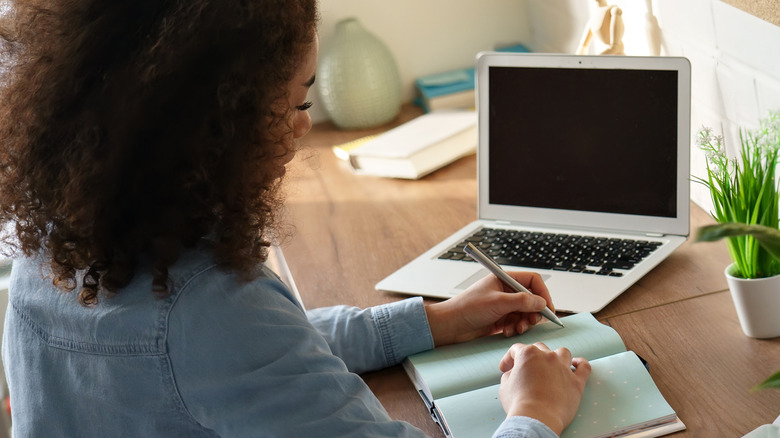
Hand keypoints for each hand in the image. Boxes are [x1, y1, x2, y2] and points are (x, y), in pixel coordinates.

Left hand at [424, 271, 553, 346]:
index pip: (532, 281)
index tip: (548, 308)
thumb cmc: (467, 308)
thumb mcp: (498, 302)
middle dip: (534, 312)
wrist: (450, 325)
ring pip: (526, 313)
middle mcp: (506, 291)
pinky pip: (517, 323)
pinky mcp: (501, 319)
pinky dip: (516, 328)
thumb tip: (541, 302)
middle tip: (531, 322)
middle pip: (532, 299)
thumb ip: (522, 301)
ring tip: (517, 329)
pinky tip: (507, 332)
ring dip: (525, 322)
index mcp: (504, 279)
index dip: (543, 293)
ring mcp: (504, 305)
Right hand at [498, 343, 589, 434]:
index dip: (509, 358)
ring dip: (556, 356)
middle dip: (531, 357)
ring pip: (562, 352)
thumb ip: (509, 375)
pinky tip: (577, 364)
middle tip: (526, 369)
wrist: (537, 419)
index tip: (506, 369)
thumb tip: (514, 374)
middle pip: (539, 348)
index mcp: (528, 354)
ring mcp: (564, 368)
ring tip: (552, 364)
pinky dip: (581, 363)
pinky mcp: (576, 382)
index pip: (516, 349)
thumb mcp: (505, 386)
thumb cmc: (519, 404)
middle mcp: (548, 356)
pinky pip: (584, 367)